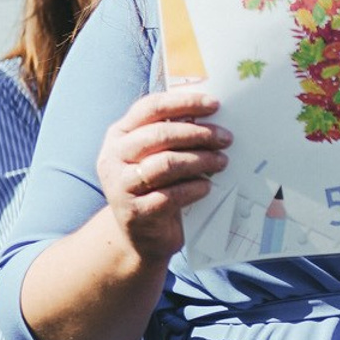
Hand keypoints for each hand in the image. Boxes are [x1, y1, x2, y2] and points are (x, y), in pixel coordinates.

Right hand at [97, 90, 231, 264]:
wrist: (141, 236)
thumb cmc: (155, 188)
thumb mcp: (157, 157)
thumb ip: (173, 137)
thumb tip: (210, 117)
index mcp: (119, 134)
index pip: (150, 108)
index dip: (183, 103)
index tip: (214, 104)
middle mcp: (114, 156)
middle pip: (160, 135)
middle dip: (198, 134)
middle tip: (226, 138)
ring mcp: (121, 185)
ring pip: (165, 164)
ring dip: (200, 160)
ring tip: (222, 162)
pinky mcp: (134, 212)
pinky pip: (170, 195)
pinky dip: (194, 188)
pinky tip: (207, 186)